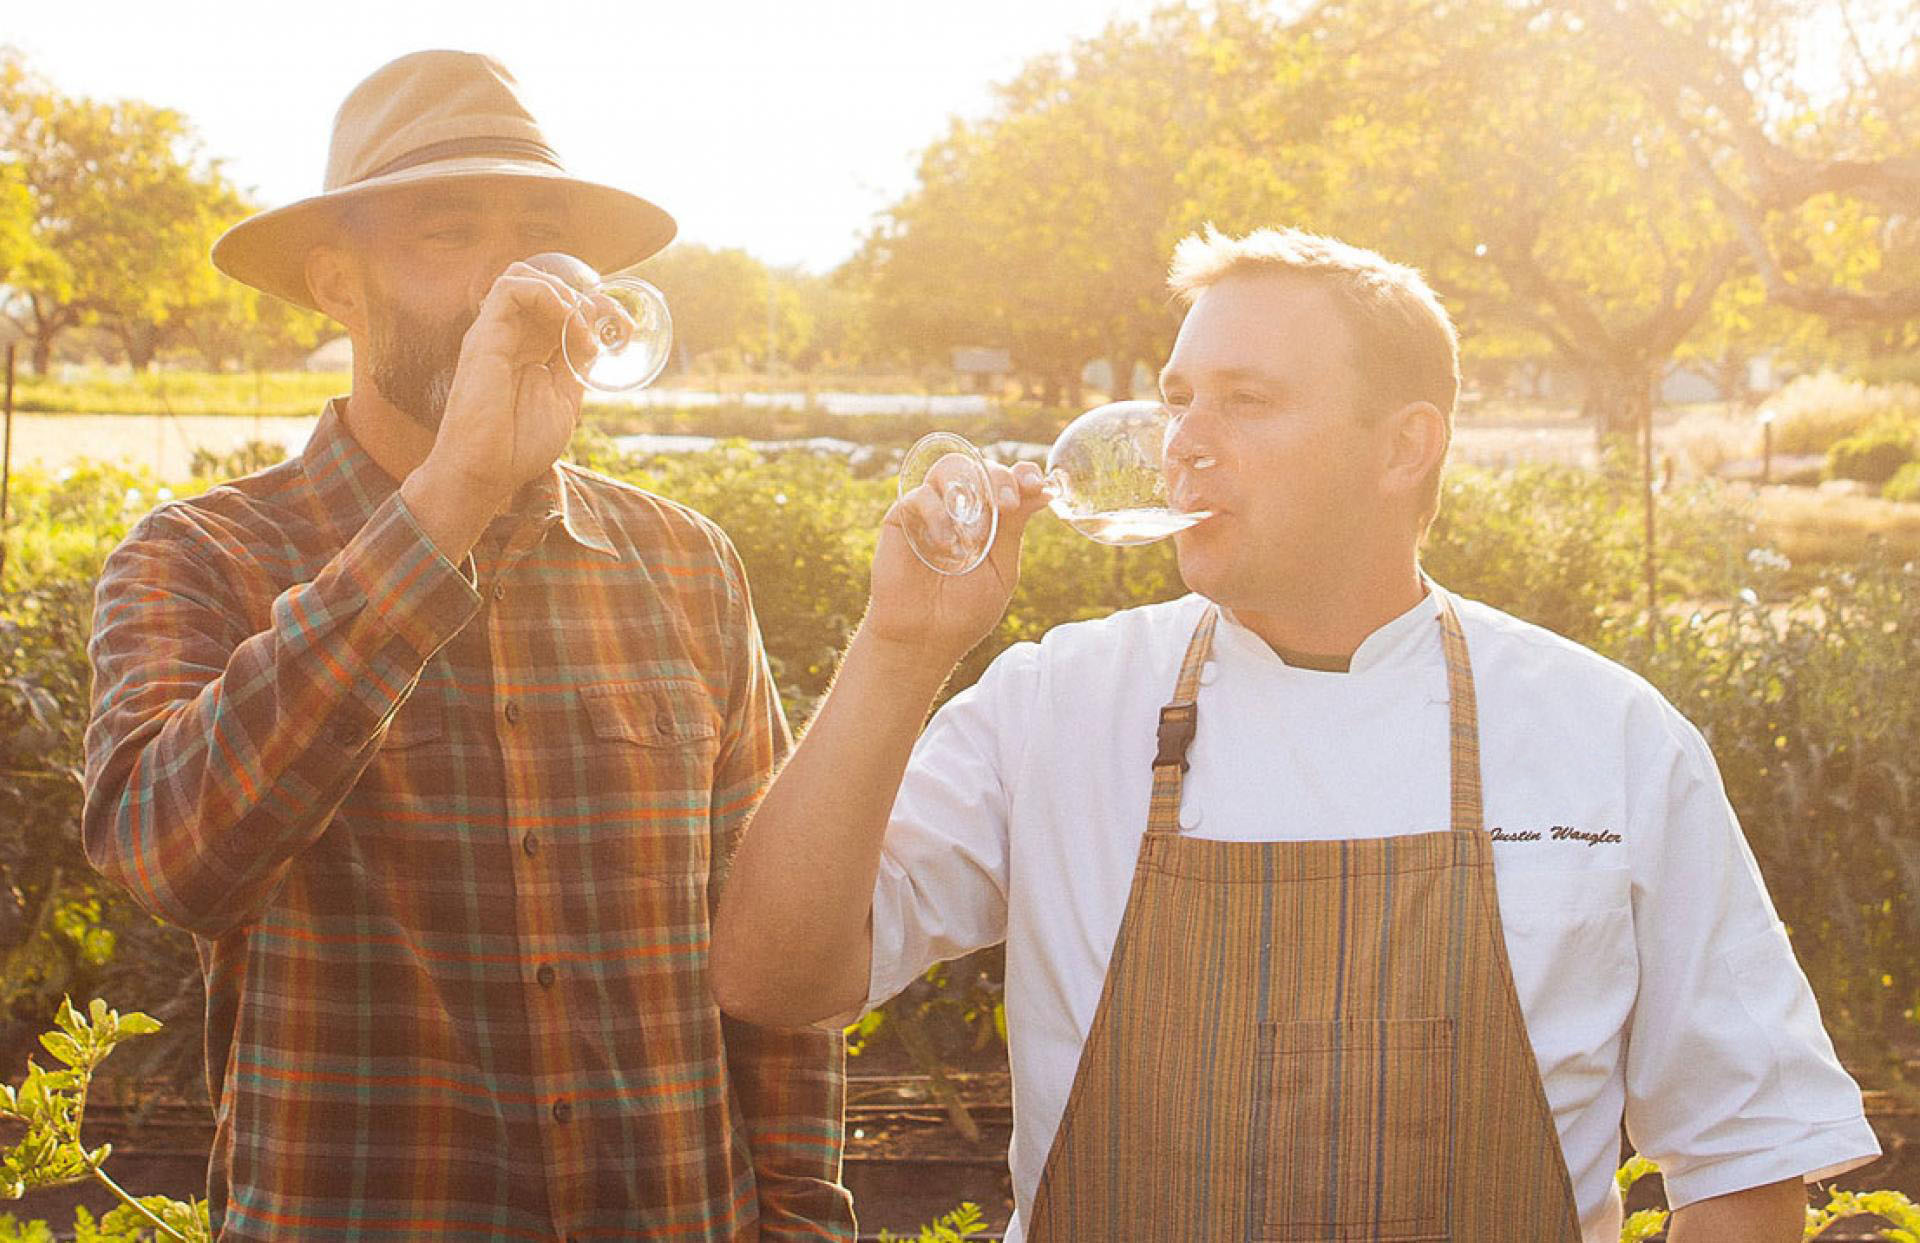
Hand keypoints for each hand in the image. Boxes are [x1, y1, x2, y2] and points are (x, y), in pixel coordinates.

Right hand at [419, 259, 592, 508]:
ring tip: (581, 324)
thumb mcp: (563, 402)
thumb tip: (598, 342)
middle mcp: (512, 337)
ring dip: (563, 291)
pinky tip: (565, 321)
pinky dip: (545, 294)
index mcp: (531, 353)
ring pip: (524, 276)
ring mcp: (496, 334)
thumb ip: (577, 369)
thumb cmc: (517, 446)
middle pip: (547, 288)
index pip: (561, 310)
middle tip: (614, 321)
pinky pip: (510, 287)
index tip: (626, 328)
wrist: (484, 471)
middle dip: (588, 296)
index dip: (597, 309)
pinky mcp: (484, 336)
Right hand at [863, 458, 1048, 668]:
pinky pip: (920, 495)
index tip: (1035, 485)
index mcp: (989, 519)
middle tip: (1008, 504)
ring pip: (949, 468)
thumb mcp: (1001, 570)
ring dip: (969, 487)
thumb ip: (1014, 529)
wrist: (924, 640)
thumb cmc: (964, 611)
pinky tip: (945, 546)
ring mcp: (931, 511)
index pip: (1006, 480)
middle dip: (999, 478)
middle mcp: (961, 509)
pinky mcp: (902, 518)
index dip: (1022, 473)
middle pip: (980, 467)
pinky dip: (937, 515)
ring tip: (974, 525)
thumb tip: (1041, 491)